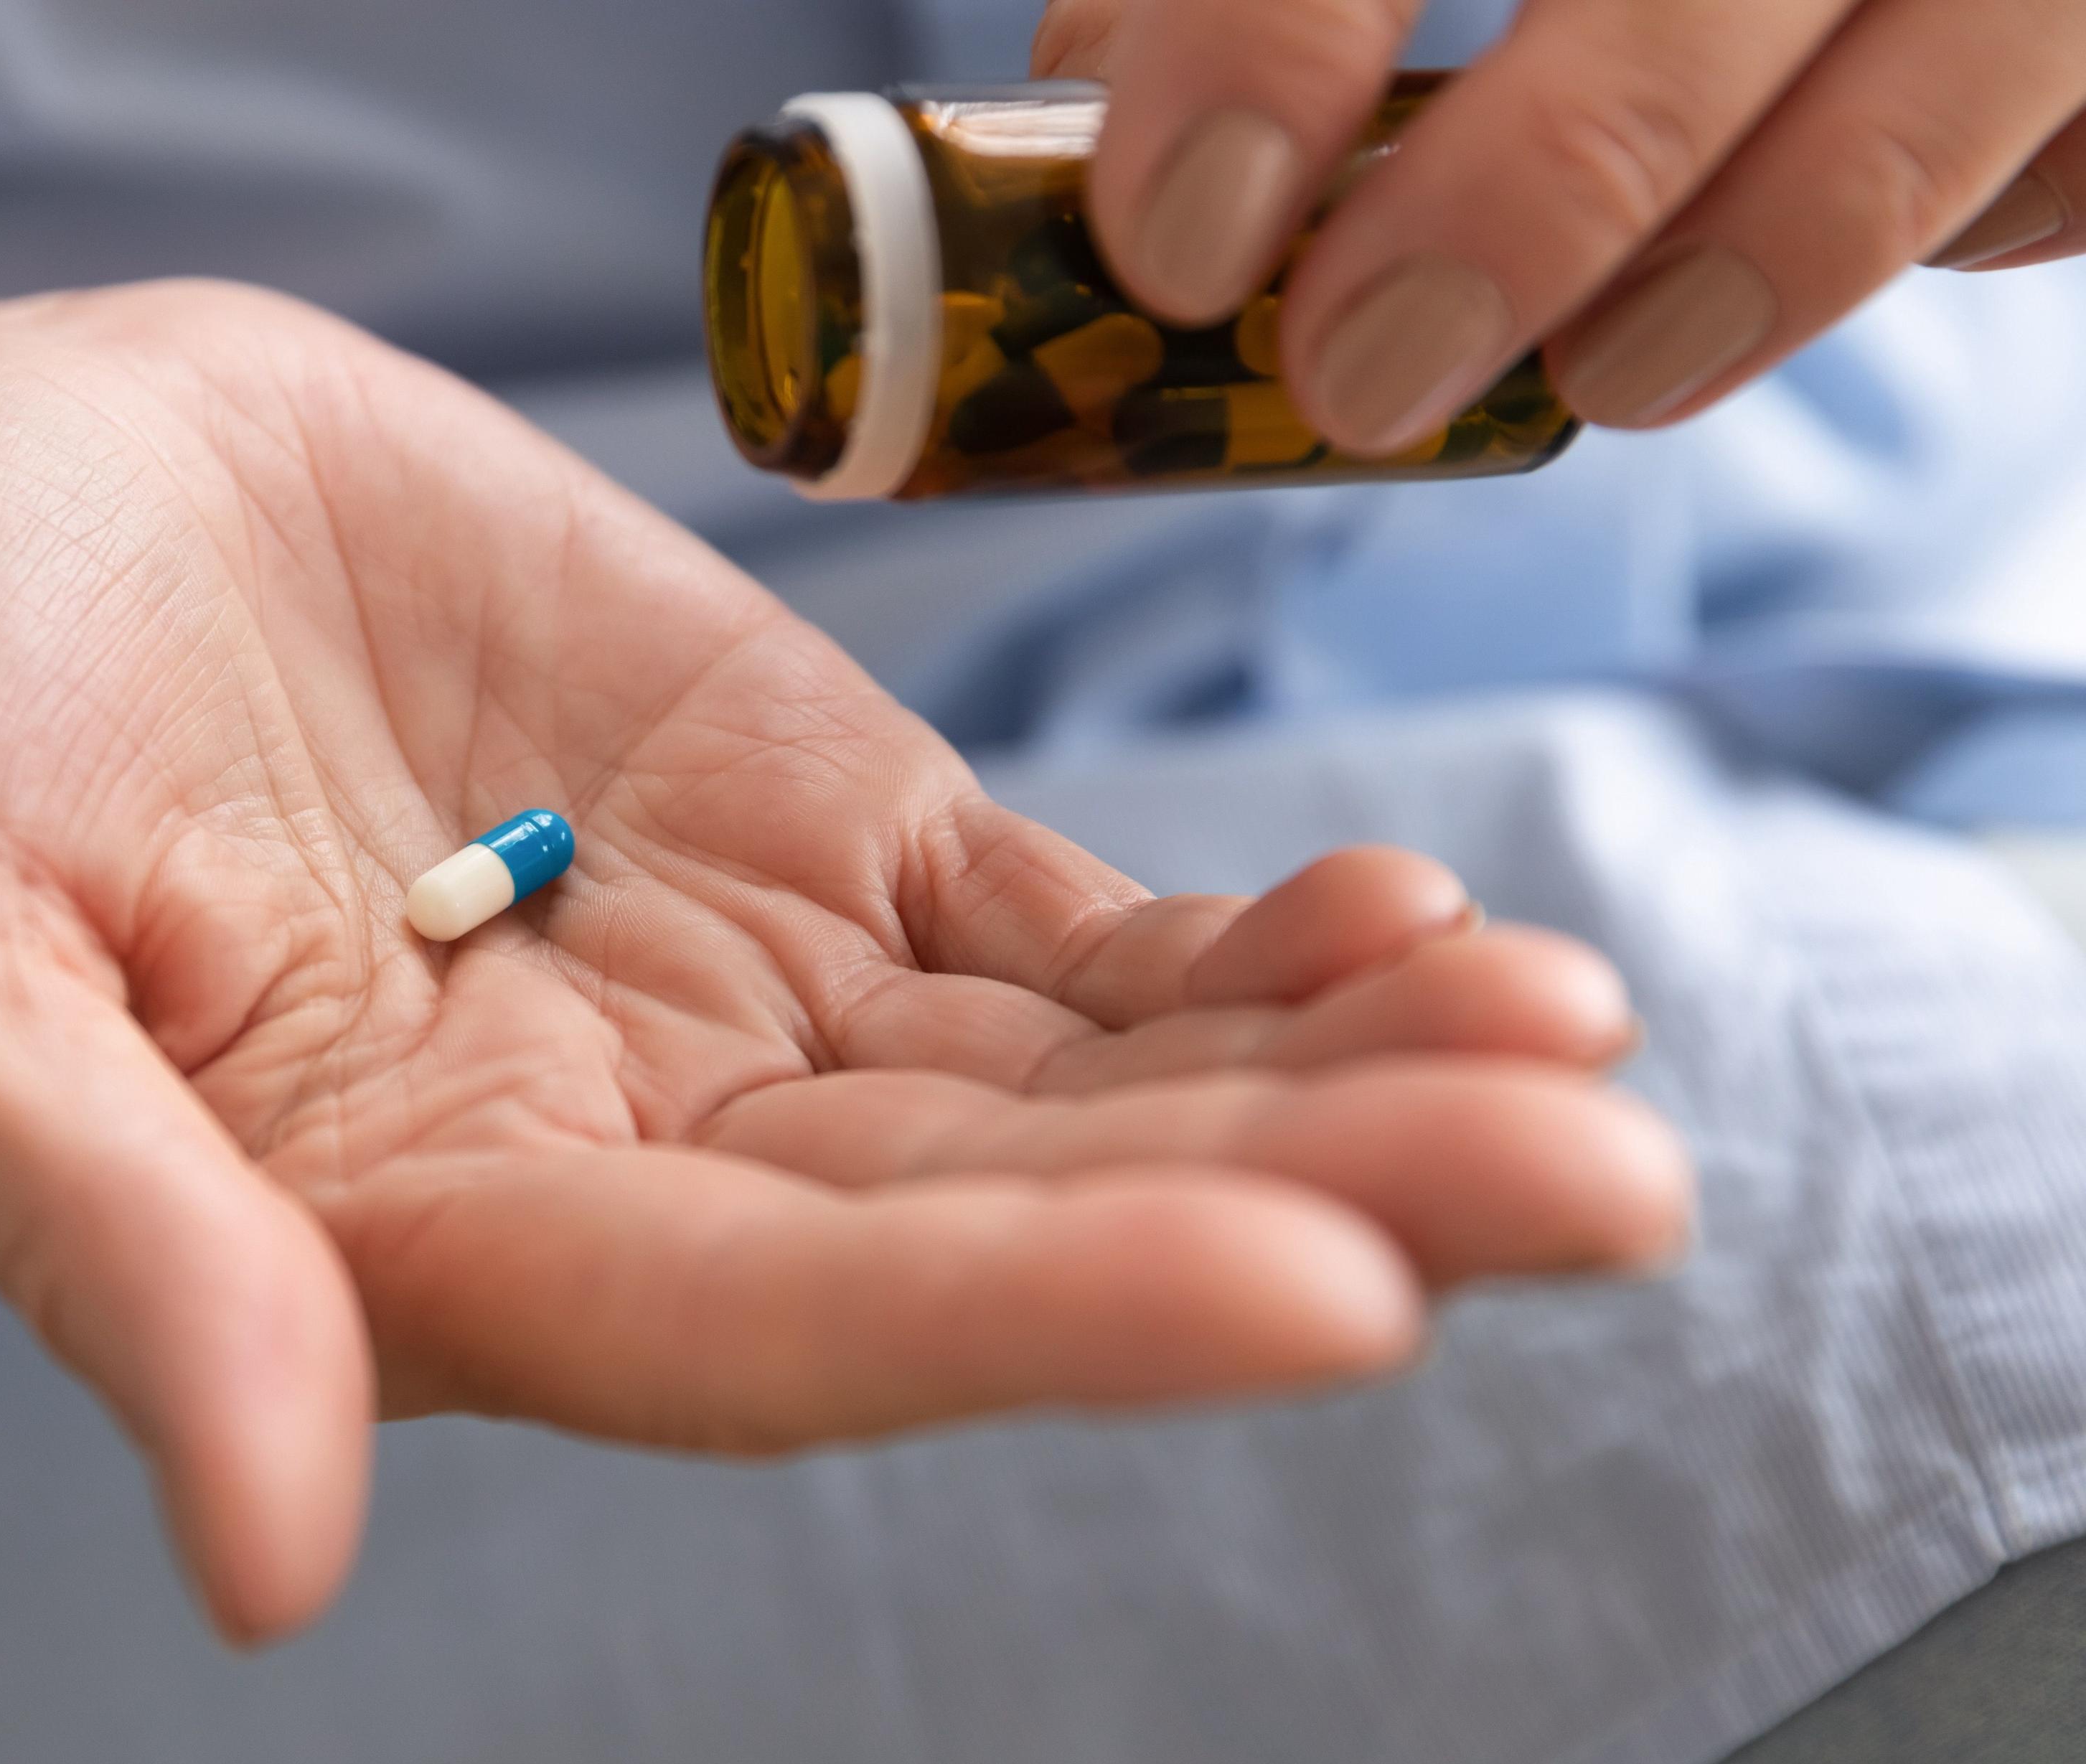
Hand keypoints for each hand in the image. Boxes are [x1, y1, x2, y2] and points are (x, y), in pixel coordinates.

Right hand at [0, 282, 1686, 1638]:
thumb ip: (94, 1232)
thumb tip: (261, 1553)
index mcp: (423, 1247)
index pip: (769, 1328)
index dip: (1037, 1319)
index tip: (1330, 1286)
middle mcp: (629, 1164)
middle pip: (999, 1228)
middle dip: (1299, 1205)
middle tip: (1595, 1181)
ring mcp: (749, 1002)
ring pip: (1085, 1090)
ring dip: (1341, 1079)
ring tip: (1579, 1052)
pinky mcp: (820, 841)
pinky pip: (1071, 938)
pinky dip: (1251, 950)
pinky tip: (1424, 930)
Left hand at [1043, 0, 2085, 447]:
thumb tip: (1119, 170)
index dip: (1272, 38)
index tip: (1178, 238)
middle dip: (1542, 179)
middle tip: (1366, 374)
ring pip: (1962, 42)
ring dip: (1767, 243)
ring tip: (1603, 379)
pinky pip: (2078, 141)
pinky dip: (1968, 216)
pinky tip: (1829, 239)